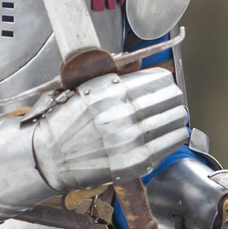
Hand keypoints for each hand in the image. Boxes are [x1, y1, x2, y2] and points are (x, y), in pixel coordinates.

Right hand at [31, 68, 190, 190]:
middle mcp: (122, 114)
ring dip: (178, 115)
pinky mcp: (135, 162)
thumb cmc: (65, 123)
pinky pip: (170, 143)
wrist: (49, 157)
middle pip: (169, 98)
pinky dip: (176, 135)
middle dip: (173, 97)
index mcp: (110, 92)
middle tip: (174, 98)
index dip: (164, 80)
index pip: (155, 80)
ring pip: (174, 120)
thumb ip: (114, 78)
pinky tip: (174, 132)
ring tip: (176, 114)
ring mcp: (131, 140)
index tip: (165, 82)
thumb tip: (140, 66)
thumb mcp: (84, 89)